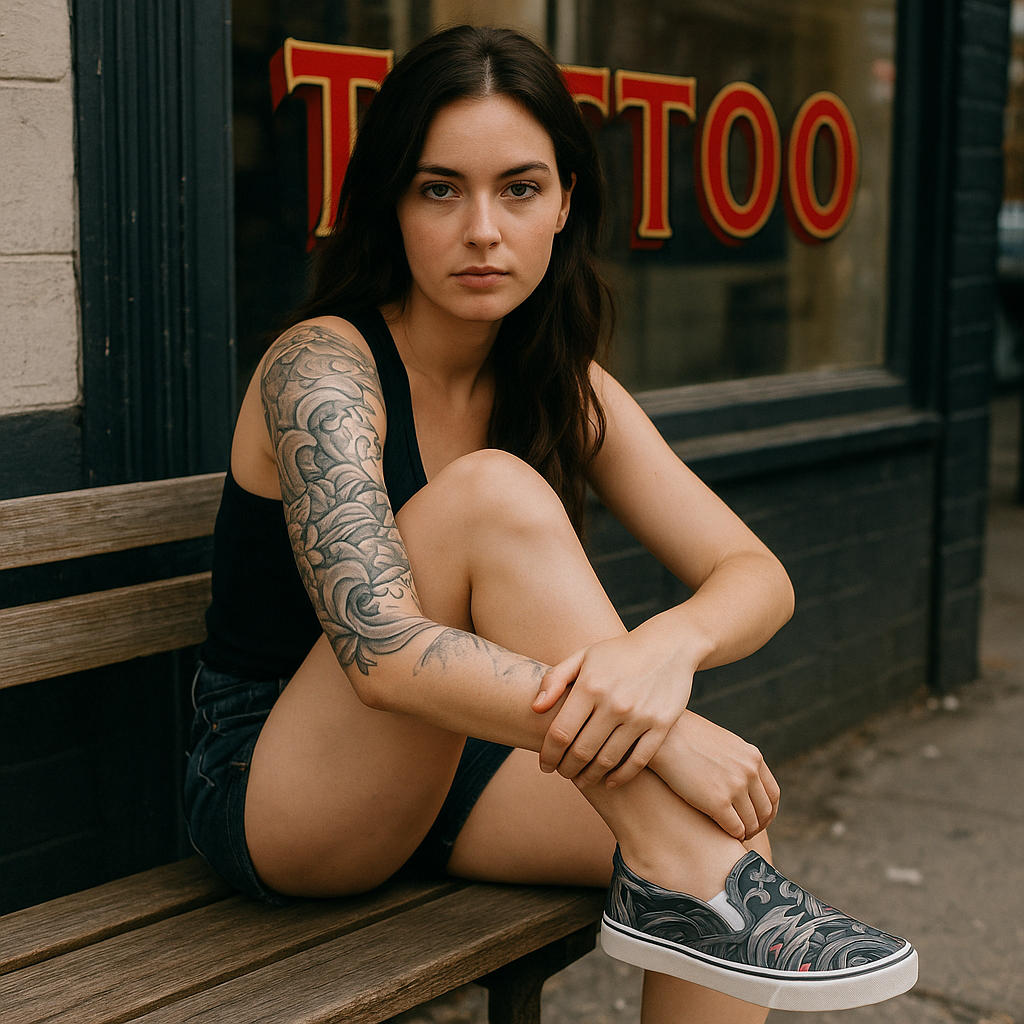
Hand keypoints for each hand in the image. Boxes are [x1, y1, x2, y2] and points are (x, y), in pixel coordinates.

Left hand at [531, 632, 693, 788]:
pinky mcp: (661, 724)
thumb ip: (555, 679)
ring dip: (590, 776)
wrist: (669, 646)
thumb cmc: (618, 653)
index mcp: (590, 686)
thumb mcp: (584, 656)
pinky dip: (622, 777)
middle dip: (566, 769)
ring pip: (608, 760)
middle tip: (562, 774)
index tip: (545, 766)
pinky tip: (610, 781)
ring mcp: (640, 715)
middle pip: (581, 751)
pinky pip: (638, 760)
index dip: (548, 755)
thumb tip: (535, 708)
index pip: (560, 733)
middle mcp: (614, 702)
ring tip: (582, 780)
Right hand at [650, 711, 779, 839]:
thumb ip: (738, 761)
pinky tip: (722, 834)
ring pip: (751, 823)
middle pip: (765, 811)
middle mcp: (749, 772)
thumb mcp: (723, 743)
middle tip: (746, 832)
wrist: (664, 736)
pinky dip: (733, 835)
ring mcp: (735, 787)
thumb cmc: (686, 737)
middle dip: (758, 825)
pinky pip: (735, 828)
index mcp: (753, 757)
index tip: (758, 819)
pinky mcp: (717, 802)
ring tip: (734, 835)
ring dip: (745, 833)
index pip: (772, 794)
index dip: (767, 812)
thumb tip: (741, 781)